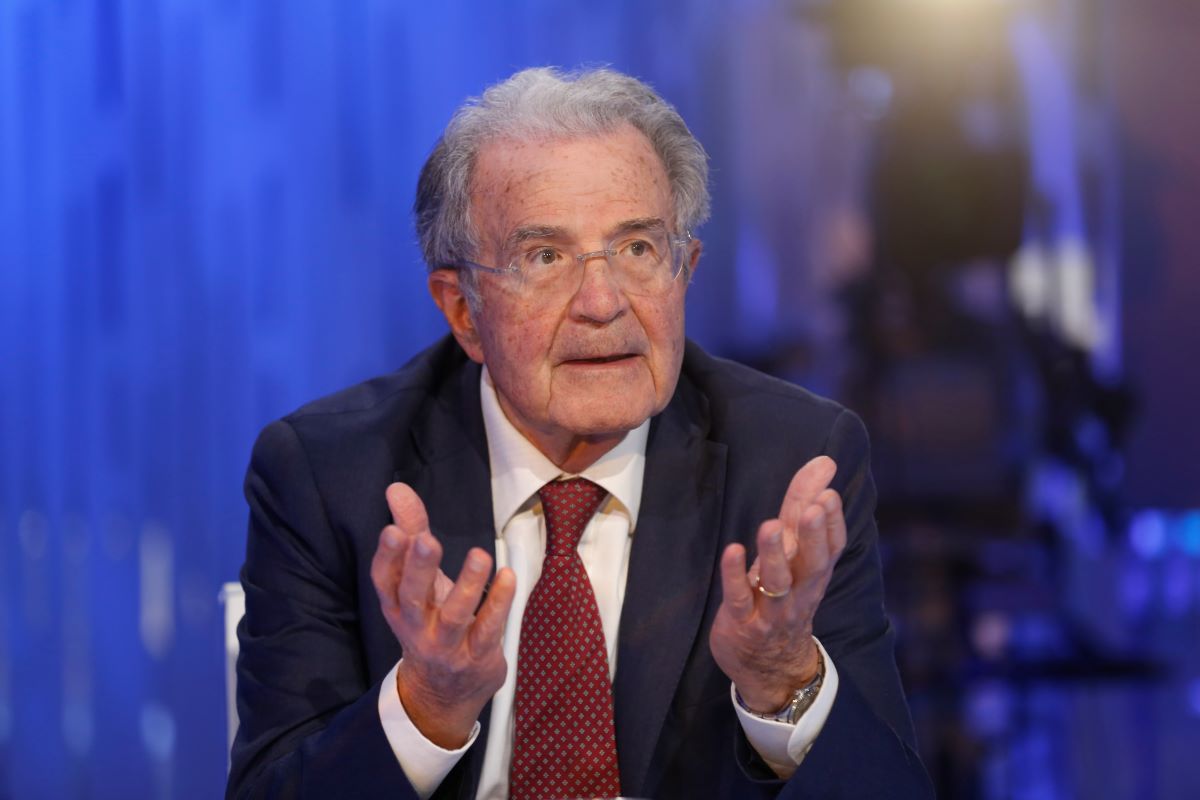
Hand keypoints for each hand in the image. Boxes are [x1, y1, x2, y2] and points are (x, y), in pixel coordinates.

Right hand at [370, 482, 516, 747]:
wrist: (441, 694)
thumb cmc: (430, 621)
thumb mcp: (417, 581)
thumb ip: (411, 530)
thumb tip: (396, 488)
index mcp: (398, 606)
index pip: (385, 581)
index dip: (388, 557)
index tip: (394, 530)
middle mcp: (417, 627)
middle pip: (414, 598)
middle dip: (420, 570)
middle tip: (427, 541)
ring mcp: (447, 645)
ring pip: (456, 616)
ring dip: (469, 585)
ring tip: (480, 555)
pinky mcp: (477, 656)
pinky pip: (489, 629)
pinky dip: (500, 603)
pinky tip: (509, 577)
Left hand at [709, 456, 846, 712]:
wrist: (771, 668)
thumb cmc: (784, 598)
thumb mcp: (797, 555)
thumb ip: (804, 507)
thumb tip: (824, 463)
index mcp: (814, 574)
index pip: (831, 547)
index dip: (831, 522)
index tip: (829, 493)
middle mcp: (799, 592)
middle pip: (812, 563)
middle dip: (814, 534)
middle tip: (816, 506)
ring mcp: (771, 610)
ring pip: (777, 581)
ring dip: (774, 554)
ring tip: (770, 525)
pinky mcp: (742, 622)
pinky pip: (739, 597)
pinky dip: (735, 575)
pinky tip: (733, 550)